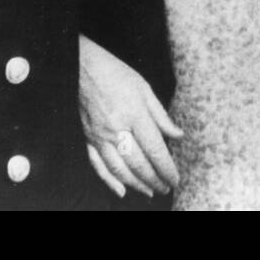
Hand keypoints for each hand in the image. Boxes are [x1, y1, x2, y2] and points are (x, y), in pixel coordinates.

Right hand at [79, 34, 181, 197]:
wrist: (82, 67)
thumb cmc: (115, 74)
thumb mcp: (144, 88)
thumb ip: (161, 115)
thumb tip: (177, 135)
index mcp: (135, 114)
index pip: (155, 150)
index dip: (167, 168)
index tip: (175, 178)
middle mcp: (117, 129)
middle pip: (139, 164)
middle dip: (155, 180)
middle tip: (166, 188)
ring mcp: (100, 136)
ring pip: (119, 169)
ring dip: (136, 184)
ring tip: (149, 192)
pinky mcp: (87, 138)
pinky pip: (97, 165)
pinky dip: (109, 180)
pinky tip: (120, 190)